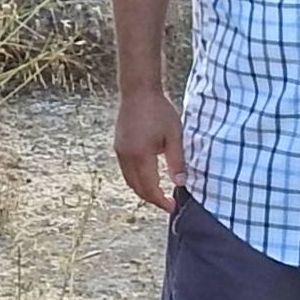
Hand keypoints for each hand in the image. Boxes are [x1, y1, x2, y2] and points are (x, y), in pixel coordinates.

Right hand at [114, 88, 184, 211]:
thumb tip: (180, 184)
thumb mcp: (174, 136)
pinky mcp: (119, 146)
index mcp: (141, 156)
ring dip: (143, 190)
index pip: (150, 188)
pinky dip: (136, 180)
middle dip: (152, 199)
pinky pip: (126, 171)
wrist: (138, 91)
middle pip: (137, 188)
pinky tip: (148, 177)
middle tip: (167, 203)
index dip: (160, 201)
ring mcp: (120, 151)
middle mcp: (126, 157)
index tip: (172, 207)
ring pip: (129, 180)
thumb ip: (177, 161)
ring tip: (158, 194)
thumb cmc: (159, 111)